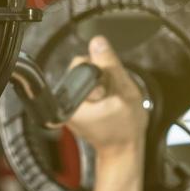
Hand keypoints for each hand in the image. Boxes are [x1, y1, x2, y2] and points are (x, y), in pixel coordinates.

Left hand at [65, 36, 147, 159]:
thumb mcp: (125, 92)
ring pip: (83, 74)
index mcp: (72, 102)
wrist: (122, 149)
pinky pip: (84, 85)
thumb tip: (97, 42)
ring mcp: (66, 105)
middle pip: (80, 66)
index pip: (82, 64)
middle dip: (100, 74)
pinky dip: (96, 89)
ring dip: (99, 81)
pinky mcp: (71, 106)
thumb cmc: (125, 129)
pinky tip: (104, 101)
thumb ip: (110, 65)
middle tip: (111, 94)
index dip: (102, 71)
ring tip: (109, 99)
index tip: (110, 90)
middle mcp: (64, 103)